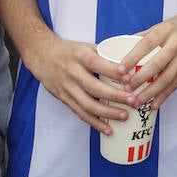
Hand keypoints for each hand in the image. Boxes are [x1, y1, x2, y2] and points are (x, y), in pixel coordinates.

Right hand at [21, 35, 135, 135]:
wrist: (42, 56)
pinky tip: (108, 129)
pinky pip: (80, 113)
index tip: (128, 76)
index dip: (112, 70)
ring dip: (107, 113)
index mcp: (80, 56)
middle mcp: (72, 72)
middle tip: (133, 100)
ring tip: (125, 116)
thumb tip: (133, 59)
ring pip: (87, 104)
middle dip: (115, 96)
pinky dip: (94, 123)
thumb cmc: (70, 51)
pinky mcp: (64, 99)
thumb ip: (106, 54)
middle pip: (94, 87)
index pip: (97, 63)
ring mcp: (67, 88)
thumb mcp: (86, 47)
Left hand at [122, 4, 176, 110]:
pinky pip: (176, 83)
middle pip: (157, 64)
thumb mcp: (163, 25)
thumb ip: (145, 36)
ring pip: (167, 77)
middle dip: (140, 78)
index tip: (120, 69)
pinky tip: (154, 104)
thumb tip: (123, 46)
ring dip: (151, 92)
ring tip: (137, 101)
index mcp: (166, 31)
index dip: (133, 58)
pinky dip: (165, 95)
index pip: (146, 44)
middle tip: (127, 89)